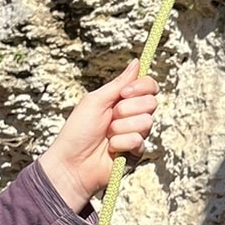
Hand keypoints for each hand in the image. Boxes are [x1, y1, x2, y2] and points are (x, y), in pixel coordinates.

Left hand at [39, 62, 158, 214]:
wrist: (72, 163)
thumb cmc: (78, 131)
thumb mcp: (95, 100)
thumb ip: (119, 83)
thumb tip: (137, 62)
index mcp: (122, 100)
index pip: (148, 86)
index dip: (142, 87)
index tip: (125, 93)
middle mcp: (132, 115)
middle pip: (151, 102)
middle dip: (127, 109)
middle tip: (110, 117)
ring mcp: (135, 134)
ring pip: (146, 121)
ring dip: (121, 127)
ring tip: (107, 135)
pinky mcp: (136, 152)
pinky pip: (138, 140)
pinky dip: (121, 143)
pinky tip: (111, 149)